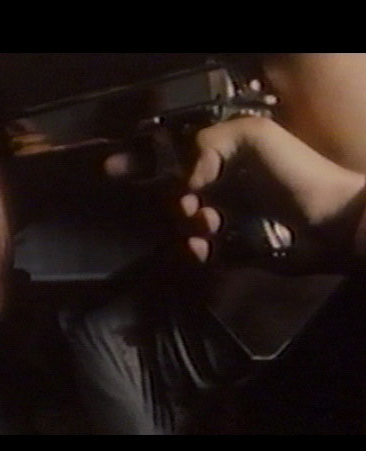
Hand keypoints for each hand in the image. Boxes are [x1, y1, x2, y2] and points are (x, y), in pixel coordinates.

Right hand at [181, 116, 365, 265]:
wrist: (332, 219)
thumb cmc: (296, 172)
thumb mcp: (256, 135)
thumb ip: (213, 139)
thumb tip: (190, 179)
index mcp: (230, 162)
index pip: (190, 167)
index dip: (181, 176)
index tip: (190, 185)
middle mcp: (228, 190)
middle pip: (186, 198)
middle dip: (184, 203)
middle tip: (195, 207)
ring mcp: (232, 223)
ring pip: (191, 227)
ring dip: (190, 227)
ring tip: (210, 225)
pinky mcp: (237, 251)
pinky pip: (205, 253)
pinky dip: (196, 251)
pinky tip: (201, 248)